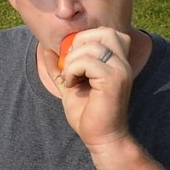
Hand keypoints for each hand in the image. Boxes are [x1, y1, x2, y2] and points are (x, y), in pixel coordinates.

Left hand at [52, 27, 132, 150]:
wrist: (100, 137)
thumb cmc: (87, 113)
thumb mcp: (70, 84)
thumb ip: (60, 66)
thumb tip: (46, 49)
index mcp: (117, 62)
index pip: (107, 32)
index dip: (86, 39)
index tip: (74, 60)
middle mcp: (123, 63)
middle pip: (103, 33)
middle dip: (79, 45)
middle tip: (71, 66)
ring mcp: (121, 70)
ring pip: (92, 47)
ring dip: (72, 61)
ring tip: (70, 78)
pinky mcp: (114, 80)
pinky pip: (87, 62)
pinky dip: (73, 71)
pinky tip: (72, 85)